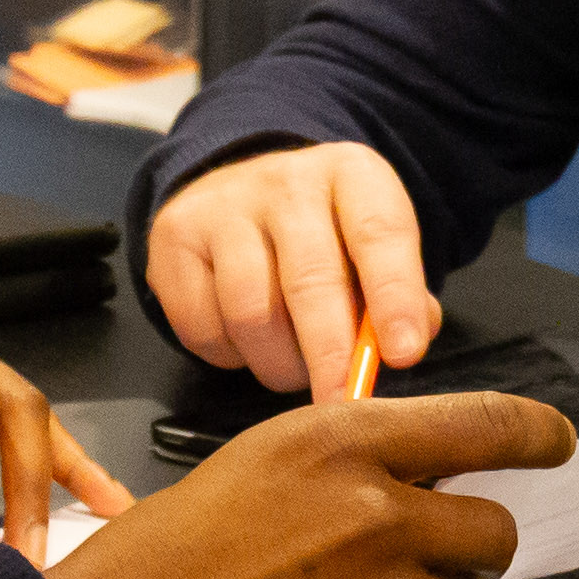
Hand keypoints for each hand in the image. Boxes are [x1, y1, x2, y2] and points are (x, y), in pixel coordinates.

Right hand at [51, 393, 576, 578]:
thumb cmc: (159, 558)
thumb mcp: (256, 465)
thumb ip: (350, 463)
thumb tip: (426, 478)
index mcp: (344, 446)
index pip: (488, 426)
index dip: (537, 436)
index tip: (558, 445)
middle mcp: (378, 519)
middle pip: (495, 534)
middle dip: (468, 545)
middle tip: (416, 555)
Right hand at [146, 140, 439, 400]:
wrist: (241, 190)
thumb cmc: (324, 234)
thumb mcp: (371, 246)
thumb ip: (400, 296)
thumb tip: (400, 348)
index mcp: (350, 173)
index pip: (379, 233)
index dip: (394, 297)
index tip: (404, 355)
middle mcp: (286, 182)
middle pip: (310, 279)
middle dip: (331, 353)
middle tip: (342, 404)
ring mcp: (223, 207)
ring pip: (251, 312)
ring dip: (278, 362)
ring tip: (294, 368)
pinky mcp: (173, 239)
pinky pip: (202, 327)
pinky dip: (230, 356)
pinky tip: (247, 343)